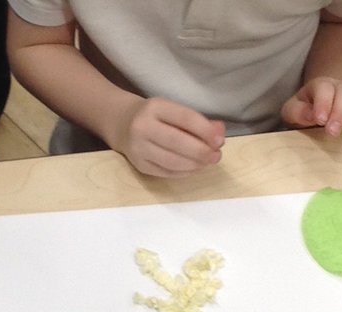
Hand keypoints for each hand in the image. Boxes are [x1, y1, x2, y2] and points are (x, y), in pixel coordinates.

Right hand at [108, 97, 224, 176]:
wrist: (121, 124)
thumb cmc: (155, 116)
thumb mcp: (172, 110)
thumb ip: (196, 121)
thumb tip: (219, 132)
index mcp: (155, 107)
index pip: (185, 118)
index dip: (205, 131)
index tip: (220, 140)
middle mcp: (143, 127)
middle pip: (178, 142)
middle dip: (201, 151)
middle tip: (216, 156)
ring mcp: (139, 148)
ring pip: (172, 162)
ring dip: (195, 165)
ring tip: (207, 162)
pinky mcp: (139, 165)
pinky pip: (166, 172)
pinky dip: (185, 172)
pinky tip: (195, 168)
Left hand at [282, 77, 341, 134]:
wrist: (318, 106)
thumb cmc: (304, 110)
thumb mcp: (292, 110)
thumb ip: (297, 112)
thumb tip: (311, 115)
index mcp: (321, 87)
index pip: (324, 90)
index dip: (323, 103)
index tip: (320, 119)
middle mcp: (340, 89)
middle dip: (340, 113)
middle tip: (332, 131)